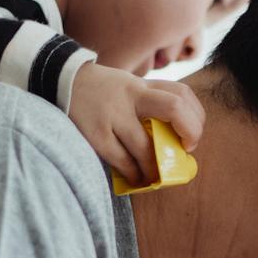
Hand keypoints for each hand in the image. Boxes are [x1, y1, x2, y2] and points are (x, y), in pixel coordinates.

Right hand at [68, 62, 203, 185]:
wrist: (62, 80)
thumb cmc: (104, 92)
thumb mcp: (129, 87)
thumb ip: (150, 105)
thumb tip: (175, 143)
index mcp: (143, 85)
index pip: (182, 93)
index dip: (195, 118)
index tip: (190, 138)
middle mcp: (132, 95)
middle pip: (174, 108)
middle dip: (190, 133)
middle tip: (183, 152)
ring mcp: (114, 114)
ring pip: (147, 147)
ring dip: (156, 168)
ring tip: (155, 177)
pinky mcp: (96, 134)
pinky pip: (122, 160)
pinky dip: (133, 173)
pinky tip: (135, 177)